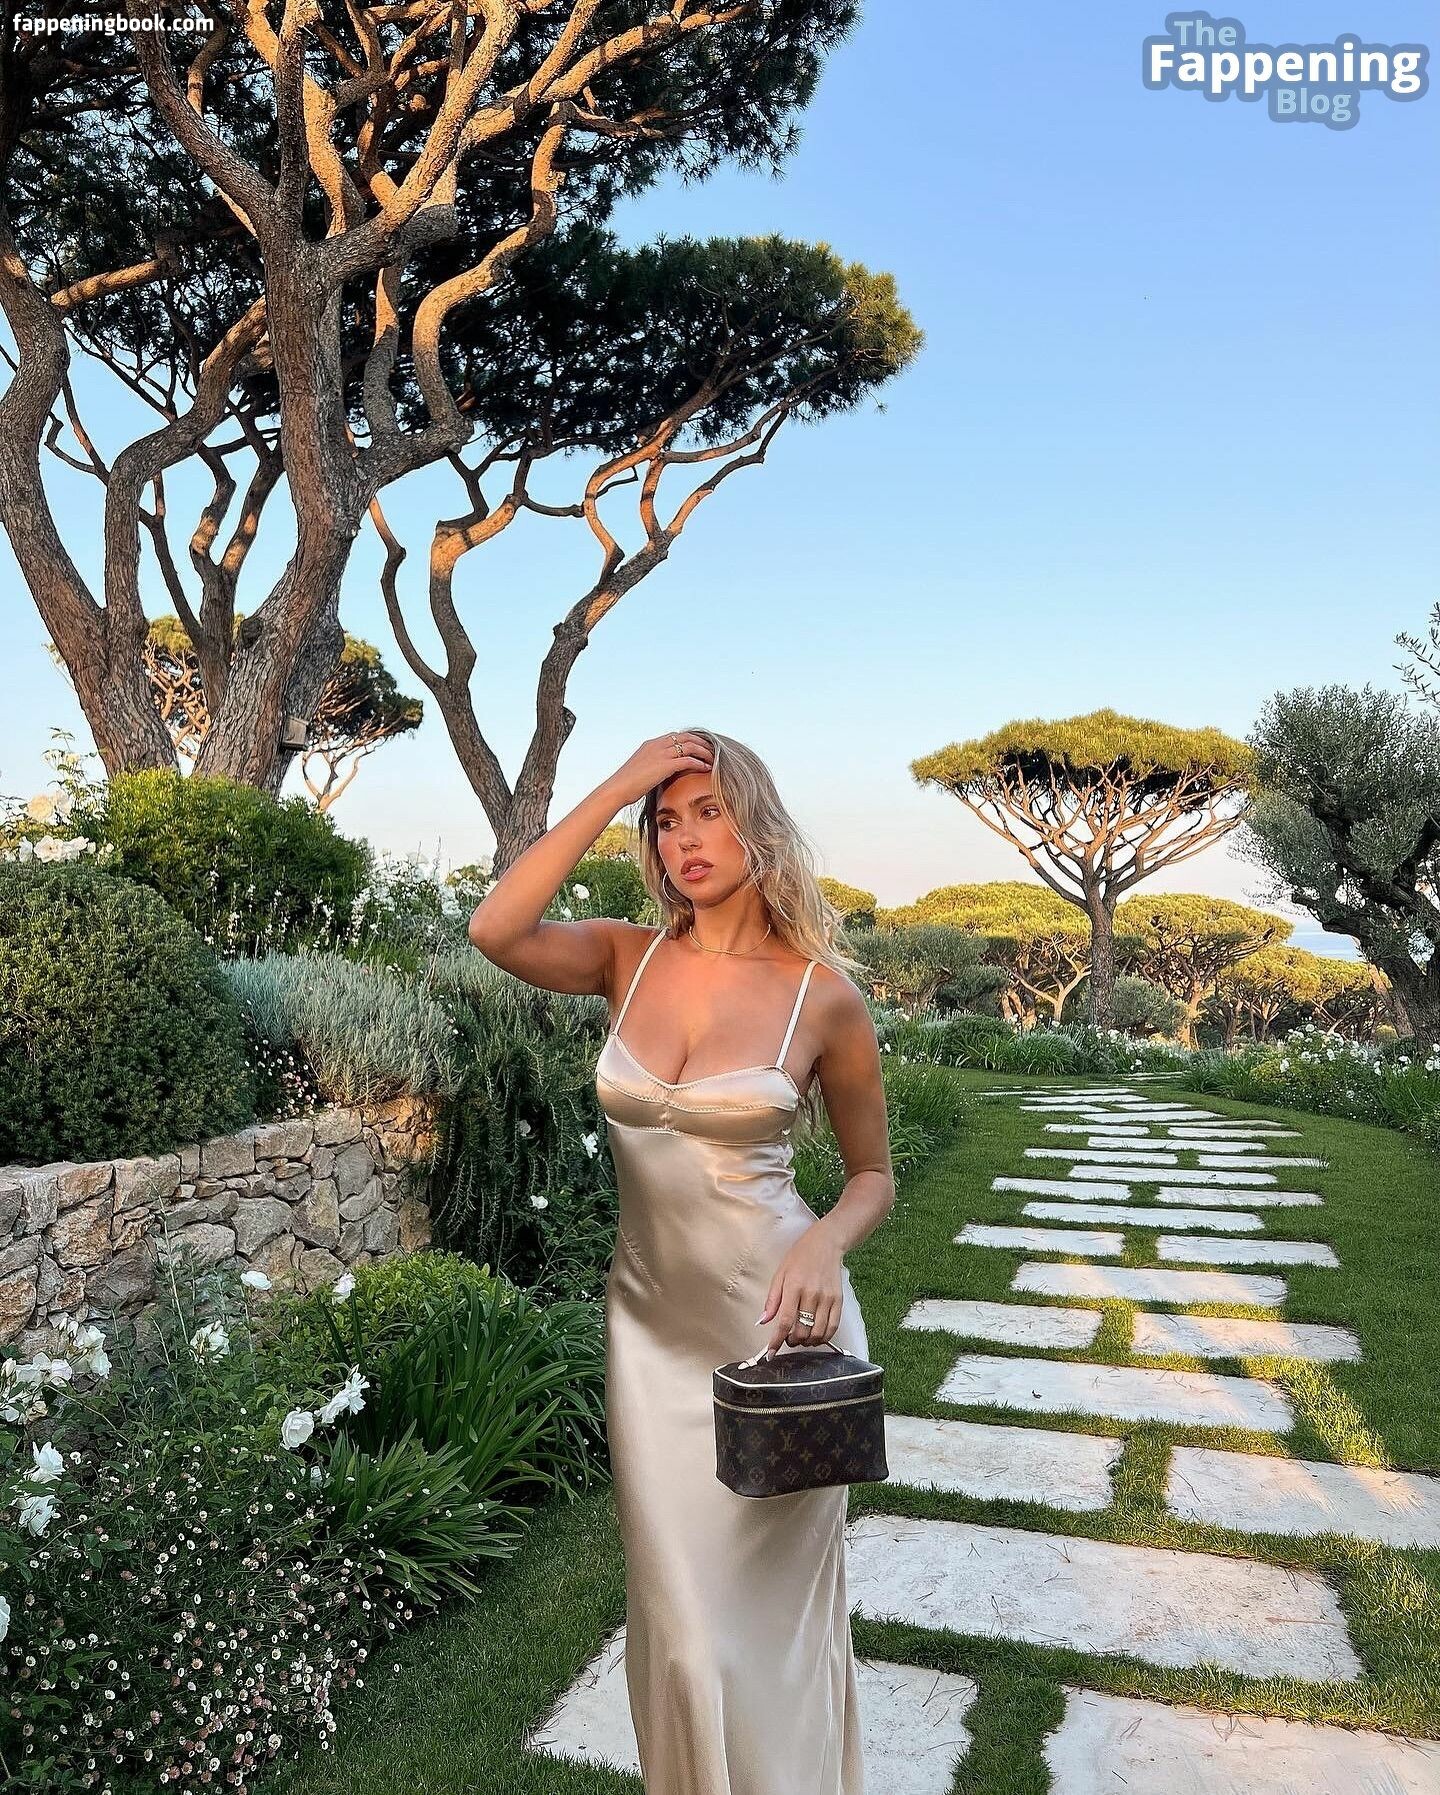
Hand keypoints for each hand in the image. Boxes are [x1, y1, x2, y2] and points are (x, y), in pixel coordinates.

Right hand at [608, 731, 713, 806]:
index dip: (690, 739)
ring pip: (690, 746)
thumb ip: (651, 766)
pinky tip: (707, 768)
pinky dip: (699, 762)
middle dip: (701, 742)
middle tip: (712, 750)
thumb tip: (658, 773)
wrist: (618, 788)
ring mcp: (661, 753)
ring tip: (714, 759)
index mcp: (651, 744)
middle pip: (686, 737)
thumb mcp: (640, 770)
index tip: (700, 746)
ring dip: (704, 751)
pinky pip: (688, 760)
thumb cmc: (626, 784)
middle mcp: (657, 745)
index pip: (676, 735)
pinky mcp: (665, 765)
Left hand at [755, 1225, 845, 1355]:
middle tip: (788, 1339)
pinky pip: (833, 1327)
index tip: (771, 1352)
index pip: (785, 1321)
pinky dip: (824, 1337)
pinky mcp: (839, 1301)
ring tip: (801, 1338)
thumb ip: (772, 1300)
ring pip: (818, 1333)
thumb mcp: (780, 1274)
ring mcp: (827, 1298)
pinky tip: (816, 1336)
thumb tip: (763, 1321)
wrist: (826, 1244)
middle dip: (792, 1341)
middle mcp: (812, 1294)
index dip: (777, 1340)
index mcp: (794, 1286)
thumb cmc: (800, 1257)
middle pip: (802, 1331)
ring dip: (807, 1342)